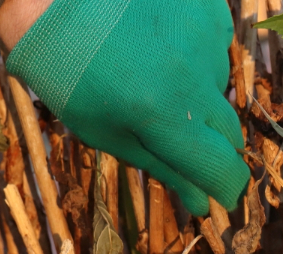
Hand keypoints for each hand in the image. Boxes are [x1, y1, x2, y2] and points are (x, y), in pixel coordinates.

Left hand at [0, 0, 249, 215]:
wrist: (52, 2)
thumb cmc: (71, 76)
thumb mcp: (107, 132)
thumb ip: (162, 168)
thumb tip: (203, 205)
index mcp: (162, 116)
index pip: (224, 169)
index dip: (226, 188)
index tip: (219, 193)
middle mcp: (192, 77)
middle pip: (230, 132)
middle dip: (209, 142)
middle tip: (171, 126)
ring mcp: (204, 39)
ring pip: (220, 87)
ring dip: (198, 92)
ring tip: (155, 74)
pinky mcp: (208, 9)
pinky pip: (218, 48)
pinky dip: (198, 54)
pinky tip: (164, 45)